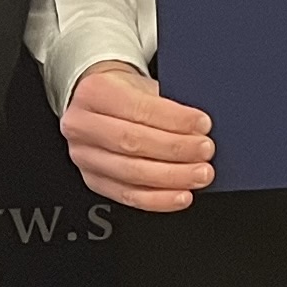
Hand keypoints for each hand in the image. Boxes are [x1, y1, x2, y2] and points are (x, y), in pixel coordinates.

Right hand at [65, 62, 215, 209]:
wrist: (101, 107)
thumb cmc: (126, 95)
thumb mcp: (143, 86)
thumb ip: (167, 104)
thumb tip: (200, 127)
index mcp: (94, 92)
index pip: (138, 108)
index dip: (174, 119)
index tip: (202, 124)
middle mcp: (82, 125)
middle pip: (132, 142)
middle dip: (175, 149)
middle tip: (204, 150)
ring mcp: (84, 156)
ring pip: (131, 172)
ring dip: (172, 176)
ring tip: (199, 174)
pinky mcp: (93, 180)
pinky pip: (127, 196)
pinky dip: (158, 199)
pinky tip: (180, 195)